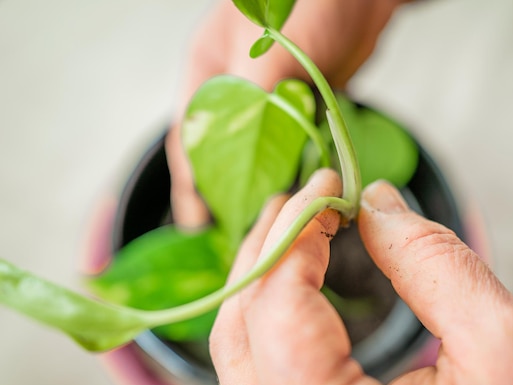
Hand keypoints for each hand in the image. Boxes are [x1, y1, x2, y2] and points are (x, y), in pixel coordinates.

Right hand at [165, 0, 409, 226]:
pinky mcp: (302, 103)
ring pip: (258, 149)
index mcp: (211, 69)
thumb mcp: (271, 43)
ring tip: (260, 222)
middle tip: (230, 229)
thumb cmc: (315, 0)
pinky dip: (293, 167)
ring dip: (261, 181)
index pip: (191, 133)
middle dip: (225, 188)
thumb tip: (248, 148)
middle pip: (223, 148)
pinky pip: (292, 144)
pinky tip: (295, 192)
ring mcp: (271, 96)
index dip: (193, 179)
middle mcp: (237, 86)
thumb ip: (257, 95)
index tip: (200, 217)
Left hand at [209, 169, 512, 384]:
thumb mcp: (505, 342)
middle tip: (306, 198)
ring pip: (245, 355)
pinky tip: (303, 281)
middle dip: (270, 250)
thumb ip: (431, 262)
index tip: (327, 184)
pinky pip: (268, 376)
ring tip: (298, 228)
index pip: (277, 308)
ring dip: (266, 281)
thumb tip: (374, 202)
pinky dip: (277, 318)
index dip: (297, 232)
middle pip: (242, 330)